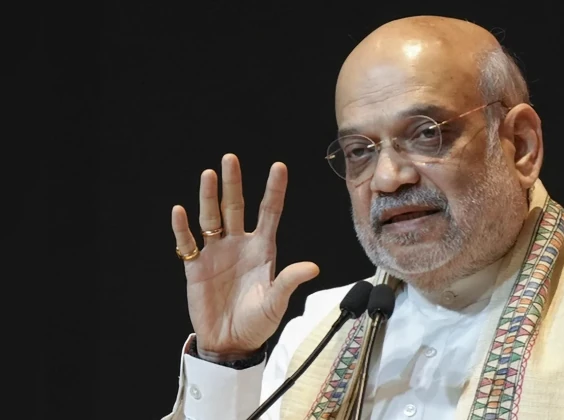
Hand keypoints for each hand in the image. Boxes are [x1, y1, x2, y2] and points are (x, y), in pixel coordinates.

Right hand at [171, 154, 318, 360]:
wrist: (231, 343)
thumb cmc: (258, 323)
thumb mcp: (277, 302)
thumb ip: (289, 281)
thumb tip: (312, 267)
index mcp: (263, 250)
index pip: (269, 212)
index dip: (273, 190)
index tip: (279, 166)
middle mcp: (239, 245)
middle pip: (235, 207)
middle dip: (233, 183)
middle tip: (230, 158)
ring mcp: (216, 254)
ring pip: (211, 218)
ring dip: (208, 197)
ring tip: (208, 175)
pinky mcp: (195, 267)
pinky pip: (188, 243)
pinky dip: (182, 228)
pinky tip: (180, 211)